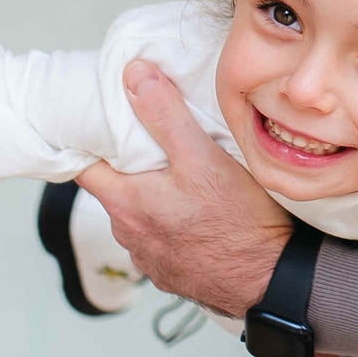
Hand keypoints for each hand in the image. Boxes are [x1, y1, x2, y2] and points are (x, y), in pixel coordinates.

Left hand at [76, 60, 294, 321]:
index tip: (104, 124)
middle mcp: (130, 235)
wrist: (273, 281)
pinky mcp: (175, 273)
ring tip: (184, 179)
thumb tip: (134, 75)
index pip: (84, 167)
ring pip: (141, 216)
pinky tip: (201, 214)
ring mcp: (151, 259)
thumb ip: (165, 115)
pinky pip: (164, 240)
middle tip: (156, 142)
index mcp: (127, 203)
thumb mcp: (202, 157)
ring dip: (154, 198)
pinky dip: (174, 225)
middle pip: (116, 189)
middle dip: (130, 167)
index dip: (90, 142)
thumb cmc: (239, 222)